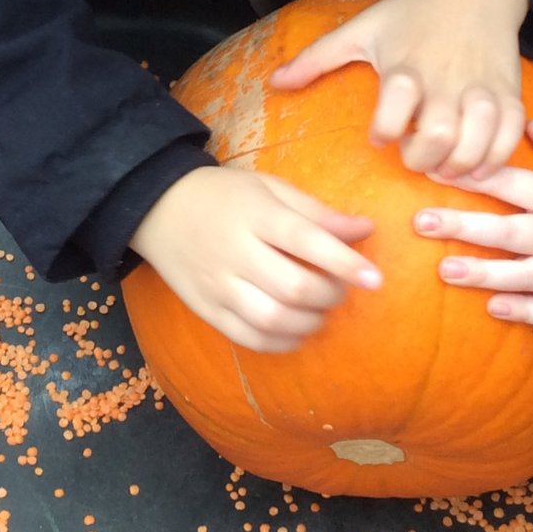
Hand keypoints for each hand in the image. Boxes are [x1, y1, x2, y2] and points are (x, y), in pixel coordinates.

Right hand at [131, 165, 379, 352]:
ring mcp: (217, 285)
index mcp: (255, 214)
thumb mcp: (269, 189)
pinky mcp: (206, 309)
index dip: (344, 262)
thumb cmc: (224, 195)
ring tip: (320, 311)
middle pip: (293, 286)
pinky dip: (282, 342)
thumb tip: (365, 230)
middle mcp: (235, 251)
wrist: (158, 208)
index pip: (306, 240)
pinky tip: (297, 331)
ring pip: (272, 319)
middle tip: (339, 289)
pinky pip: (249, 338)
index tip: (375, 279)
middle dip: (329, 295)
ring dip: (309, 322)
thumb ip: (316, 213)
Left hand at [271, 0, 529, 180]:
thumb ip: (318, 58)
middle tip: (414, 159)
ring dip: (460, 164)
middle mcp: (445, 79)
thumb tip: (276, 83)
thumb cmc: (411, 12)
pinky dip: (497, 156)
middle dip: (422, 160)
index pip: (395, 106)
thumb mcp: (361, 29)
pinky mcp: (508, 91)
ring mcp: (480, 87)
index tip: (380, 137)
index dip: (384, 131)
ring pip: (478, 139)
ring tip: (444, 168)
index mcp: (406, 65)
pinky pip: (511, 133)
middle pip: (438, 134)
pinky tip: (477, 164)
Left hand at [412, 121, 532, 323]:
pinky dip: (525, 311)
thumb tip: (530, 125)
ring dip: (483, 273)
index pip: (510, 184)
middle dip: (462, 227)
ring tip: (445, 271)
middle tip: (421, 223)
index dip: (473, 176)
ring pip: (520, 274)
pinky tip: (493, 310)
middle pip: (504, 231)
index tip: (435, 171)